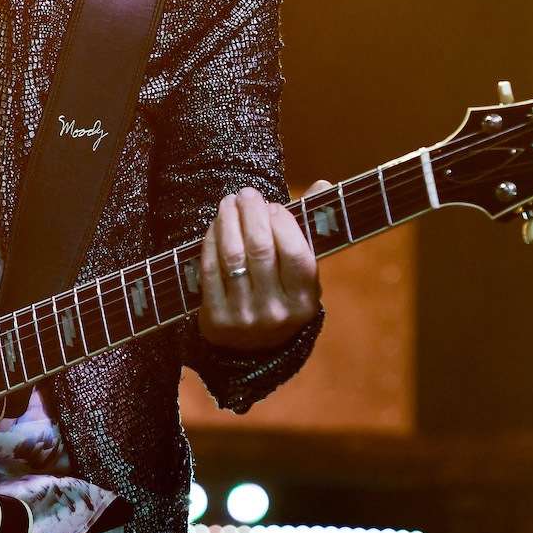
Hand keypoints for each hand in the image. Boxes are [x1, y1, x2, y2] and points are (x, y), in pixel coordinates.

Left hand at [196, 182, 329, 352]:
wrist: (254, 348)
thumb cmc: (281, 294)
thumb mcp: (301, 273)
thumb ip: (309, 228)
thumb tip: (323, 183)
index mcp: (304, 301)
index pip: (295, 253)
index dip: (282, 223)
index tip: (273, 205)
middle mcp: (276, 312)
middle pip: (260, 249)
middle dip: (251, 214)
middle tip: (246, 194)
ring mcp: (245, 317)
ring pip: (232, 256)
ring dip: (228, 222)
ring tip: (228, 203)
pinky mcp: (216, 319)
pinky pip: (210, 270)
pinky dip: (211, 242)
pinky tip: (215, 226)